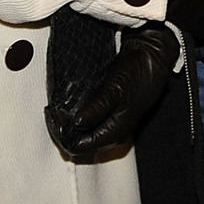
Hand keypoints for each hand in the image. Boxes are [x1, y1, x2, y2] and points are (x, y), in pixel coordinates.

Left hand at [63, 25, 181, 154]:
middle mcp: (113, 133)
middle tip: (52, 110)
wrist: (151, 56)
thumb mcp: (114, 89)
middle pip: (79, 143)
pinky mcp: (110, 113)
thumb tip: (76, 124)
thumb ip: (96, 108)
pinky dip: (75, 116)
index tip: (53, 113)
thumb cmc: (137, 72)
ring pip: (82, 134)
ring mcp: (112, 123)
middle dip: (62, 129)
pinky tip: (69, 104)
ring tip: (58, 106)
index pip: (78, 147)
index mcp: (115, 132)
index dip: (61, 133)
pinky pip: (88, 122)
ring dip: (67, 123)